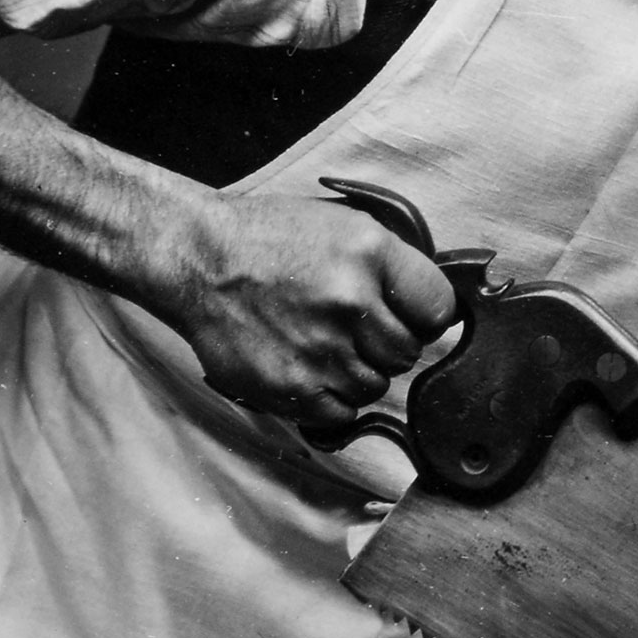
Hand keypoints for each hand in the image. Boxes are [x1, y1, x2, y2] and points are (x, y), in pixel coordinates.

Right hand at [156, 185, 458, 428]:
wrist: (198, 260)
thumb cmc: (269, 240)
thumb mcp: (343, 226)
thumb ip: (394, 266)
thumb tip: (437, 307)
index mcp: (369, 254)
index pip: (439, 307)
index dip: (427, 316)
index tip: (412, 317)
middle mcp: (349, 301)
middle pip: (407, 353)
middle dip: (388, 344)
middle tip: (357, 329)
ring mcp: (320, 348)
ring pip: (375, 386)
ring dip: (358, 372)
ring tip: (325, 344)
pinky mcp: (292, 386)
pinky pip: (342, 412)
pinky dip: (332, 397)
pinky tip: (310, 367)